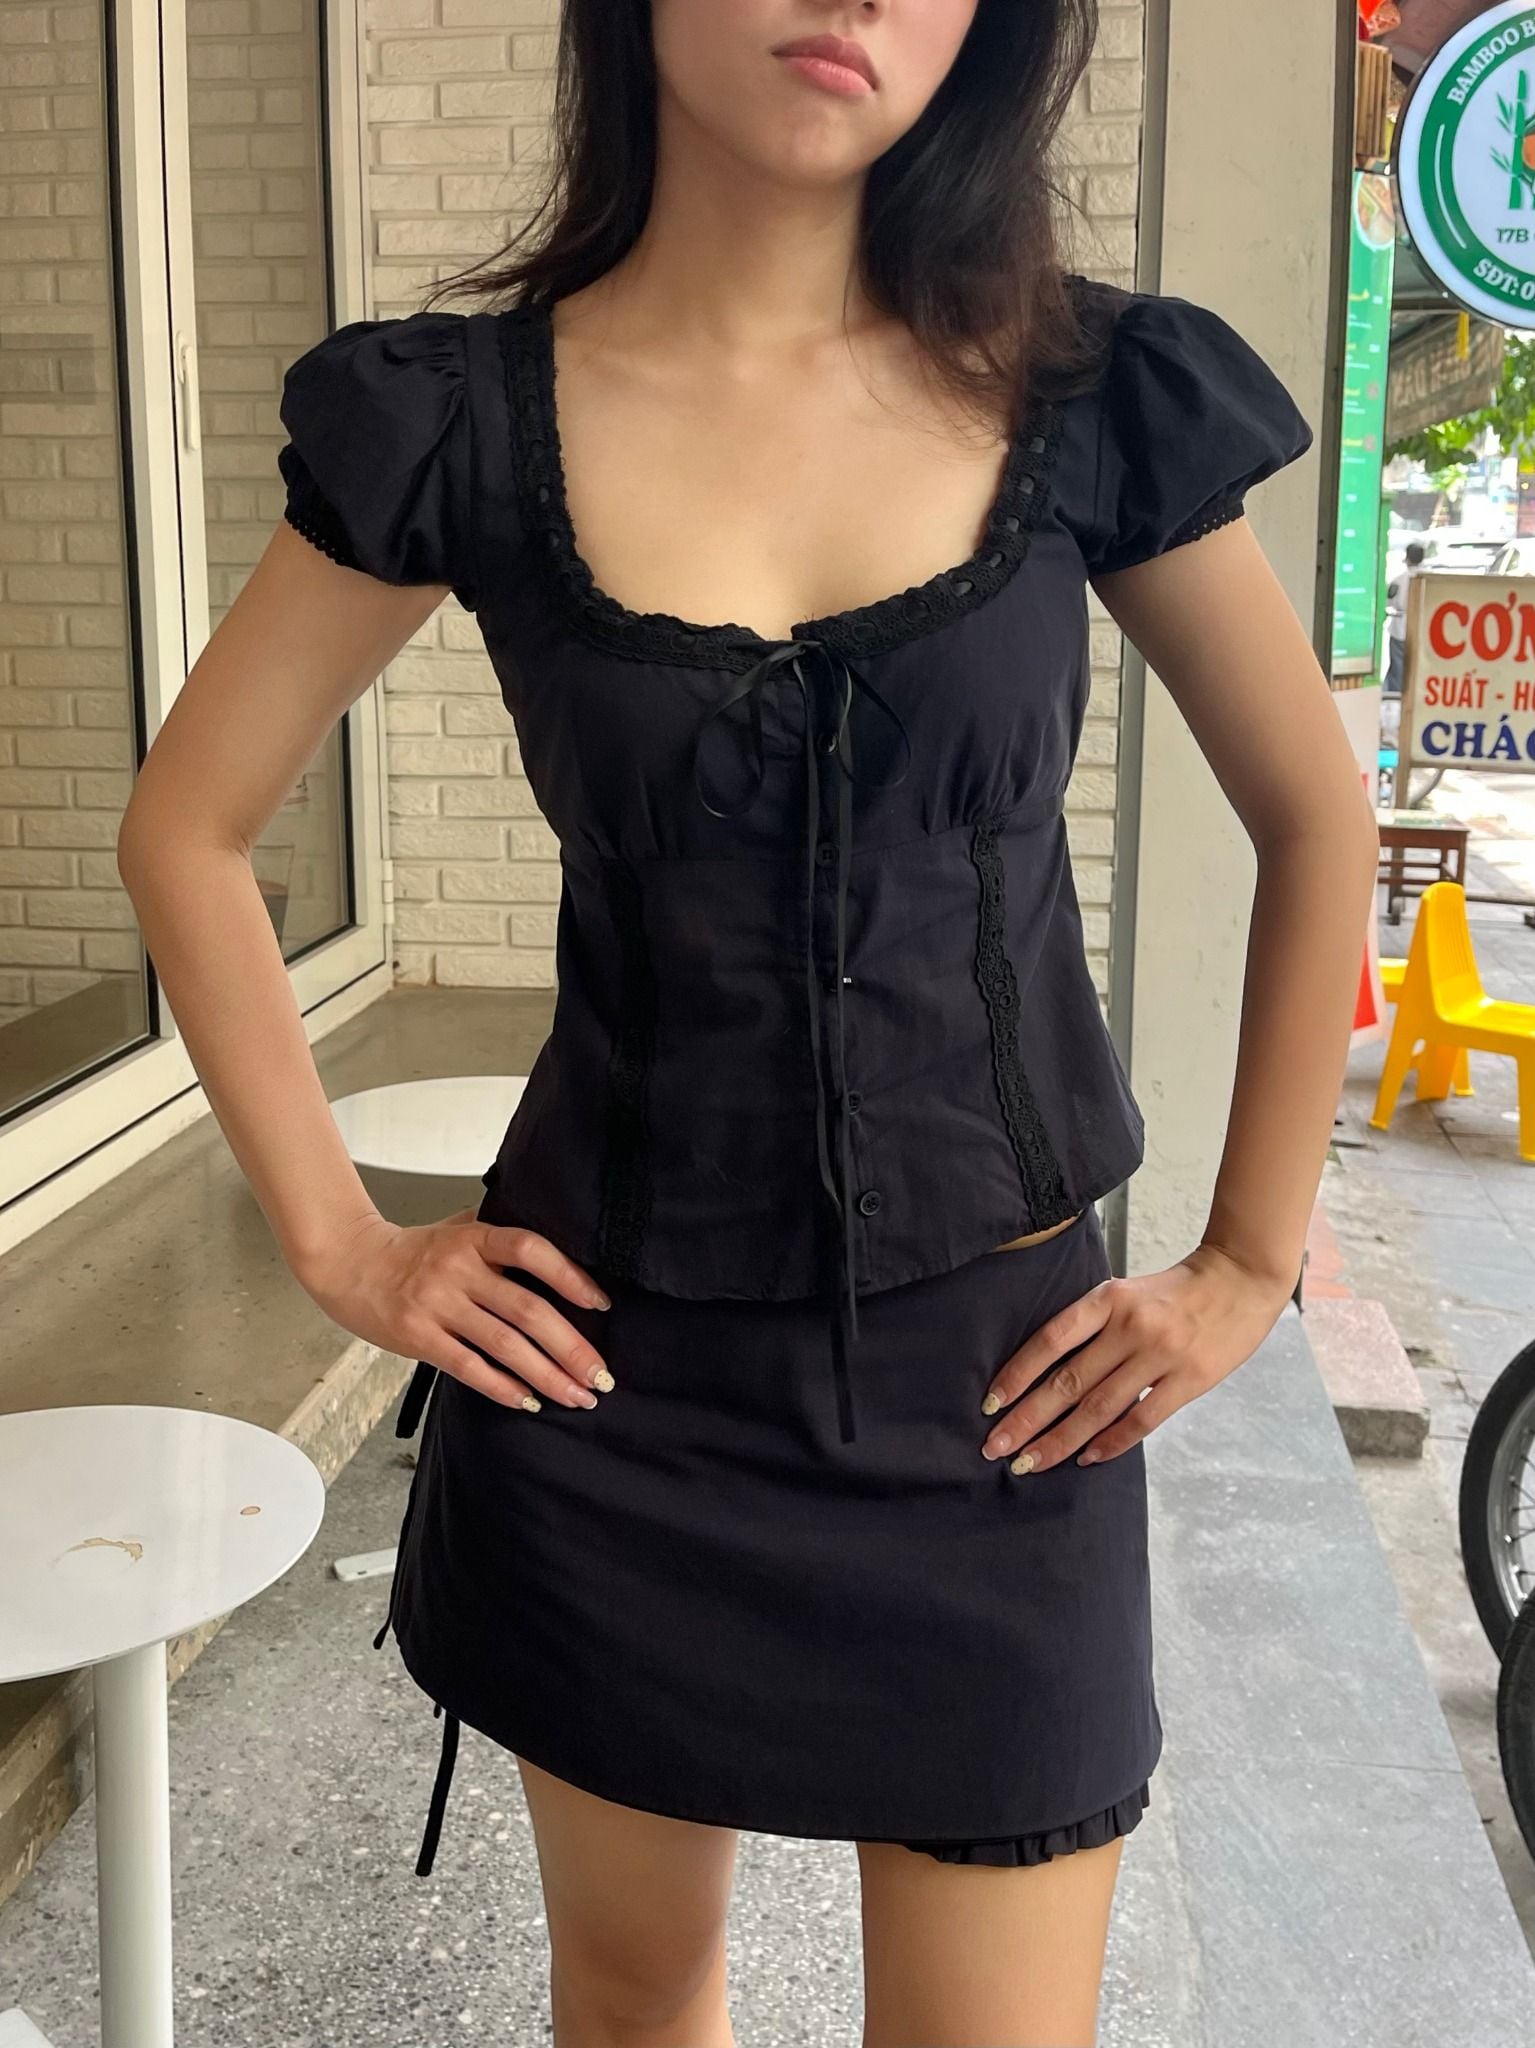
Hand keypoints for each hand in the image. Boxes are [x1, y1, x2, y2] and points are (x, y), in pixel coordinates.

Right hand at [296, 1206, 613, 1414]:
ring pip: (504, 1344)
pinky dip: (503, 1388)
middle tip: (602, 1375)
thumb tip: (562, 1245)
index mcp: (474, 1237)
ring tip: (578, 1396)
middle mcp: (458, 1269)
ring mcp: (437, 1304)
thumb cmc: (413, 1251)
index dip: (570, 1276)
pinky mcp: (417, 1337)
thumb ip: (499, 1235)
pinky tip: (530, 1401)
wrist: (348, 1262)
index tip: (601, 1304)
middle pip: (527, 1309)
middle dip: (571, 1347)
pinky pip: (469, 1367)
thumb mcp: (456, 1228)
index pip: (530, 1249)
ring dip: (547, 1375)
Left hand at [977, 1241, 1291, 1472]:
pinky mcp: (1189, 1380)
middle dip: (1026, 1419)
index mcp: (1108, 1299)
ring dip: (1060, 1440)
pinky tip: (1086, 1459)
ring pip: (1099, 1408)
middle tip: (995, 1447)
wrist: (1241, 1279)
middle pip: (1067, 1382)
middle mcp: (1130, 1327)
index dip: (1017, 1374)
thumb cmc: (1177, 1290)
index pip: (1050, 1341)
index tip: (991, 1403)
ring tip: (1029, 1462)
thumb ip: (1093, 1325)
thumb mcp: (1126, 1291)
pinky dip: (1111, 1443)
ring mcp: (1160, 1355)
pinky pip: (1142, 1420)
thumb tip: (1047, 1372)